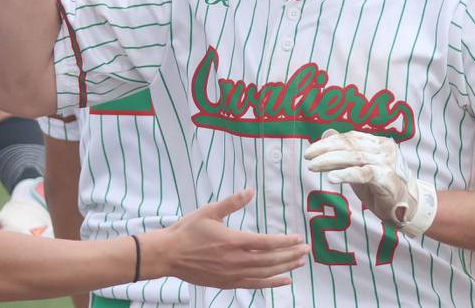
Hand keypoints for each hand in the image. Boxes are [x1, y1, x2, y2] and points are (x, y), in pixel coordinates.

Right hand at [154, 189, 309, 288]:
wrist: (167, 255)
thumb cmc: (187, 231)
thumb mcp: (209, 211)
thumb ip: (232, 202)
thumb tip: (250, 190)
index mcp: (233, 242)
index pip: (266, 243)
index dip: (285, 242)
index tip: (299, 238)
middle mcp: (235, 261)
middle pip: (270, 260)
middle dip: (291, 255)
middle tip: (307, 251)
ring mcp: (231, 274)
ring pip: (264, 274)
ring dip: (284, 268)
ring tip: (299, 263)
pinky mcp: (226, 283)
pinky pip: (253, 284)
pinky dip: (270, 283)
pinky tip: (284, 280)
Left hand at [304, 129, 437, 236]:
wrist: (408, 206)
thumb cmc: (382, 185)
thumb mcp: (361, 166)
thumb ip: (345, 151)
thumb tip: (326, 133)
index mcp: (378, 142)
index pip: (350, 138)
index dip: (329, 142)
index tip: (311, 150)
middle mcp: (384, 148)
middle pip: (350, 145)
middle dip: (326, 149)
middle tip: (308, 156)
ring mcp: (386, 163)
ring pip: (354, 157)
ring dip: (331, 161)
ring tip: (313, 166)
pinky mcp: (386, 179)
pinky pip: (363, 174)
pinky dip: (346, 174)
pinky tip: (331, 177)